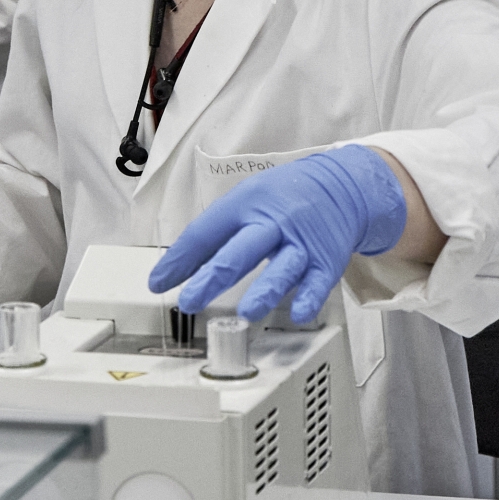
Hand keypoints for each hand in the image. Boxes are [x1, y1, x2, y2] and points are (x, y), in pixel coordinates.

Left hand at [148, 146, 407, 324]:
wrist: (340, 186)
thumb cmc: (283, 198)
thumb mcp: (247, 201)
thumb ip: (216, 233)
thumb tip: (176, 266)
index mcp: (246, 204)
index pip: (206, 231)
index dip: (180, 258)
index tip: (157, 283)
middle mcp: (273, 223)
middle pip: (241, 250)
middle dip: (213, 276)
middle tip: (190, 301)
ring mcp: (302, 243)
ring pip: (282, 267)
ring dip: (264, 290)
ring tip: (245, 313)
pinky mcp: (327, 260)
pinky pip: (319, 282)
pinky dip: (309, 297)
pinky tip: (298, 313)